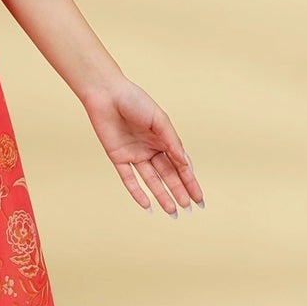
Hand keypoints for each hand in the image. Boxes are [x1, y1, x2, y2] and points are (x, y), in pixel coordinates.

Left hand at [82, 79, 203, 215]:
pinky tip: (147, 205)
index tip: (199, 198)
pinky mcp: (118, 157)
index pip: (180, 165)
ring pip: (151, 180)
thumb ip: (172, 142)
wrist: (107, 94)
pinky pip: (129, 179)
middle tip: (189, 208)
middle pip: (168, 175)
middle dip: (179, 191)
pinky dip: (137, 192)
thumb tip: (185, 164)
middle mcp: (150, 149)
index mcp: (164, 139)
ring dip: (162, 195)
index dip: (190, 181)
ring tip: (173, 211)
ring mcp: (134, 154)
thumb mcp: (159, 120)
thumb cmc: (135, 101)